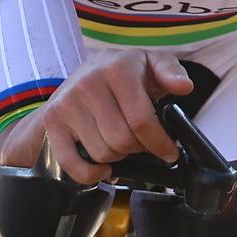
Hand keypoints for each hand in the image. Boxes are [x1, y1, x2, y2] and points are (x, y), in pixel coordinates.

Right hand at [1, 53, 193, 183]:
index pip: (141, 121)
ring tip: (118, 142)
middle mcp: (88, 84)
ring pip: (102, 154)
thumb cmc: (122, 72)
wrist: (82, 73)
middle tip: (139, 141)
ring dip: (116, 157)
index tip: (169, 153)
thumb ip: (171, 71)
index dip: (159, 143)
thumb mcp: (151, 63)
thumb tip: (184, 86)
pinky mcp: (52, 122)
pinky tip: (101, 166)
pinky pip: (72, 164)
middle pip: (122, 141)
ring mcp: (67, 104)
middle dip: (137, 148)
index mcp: (117, 69)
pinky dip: (90, 174)